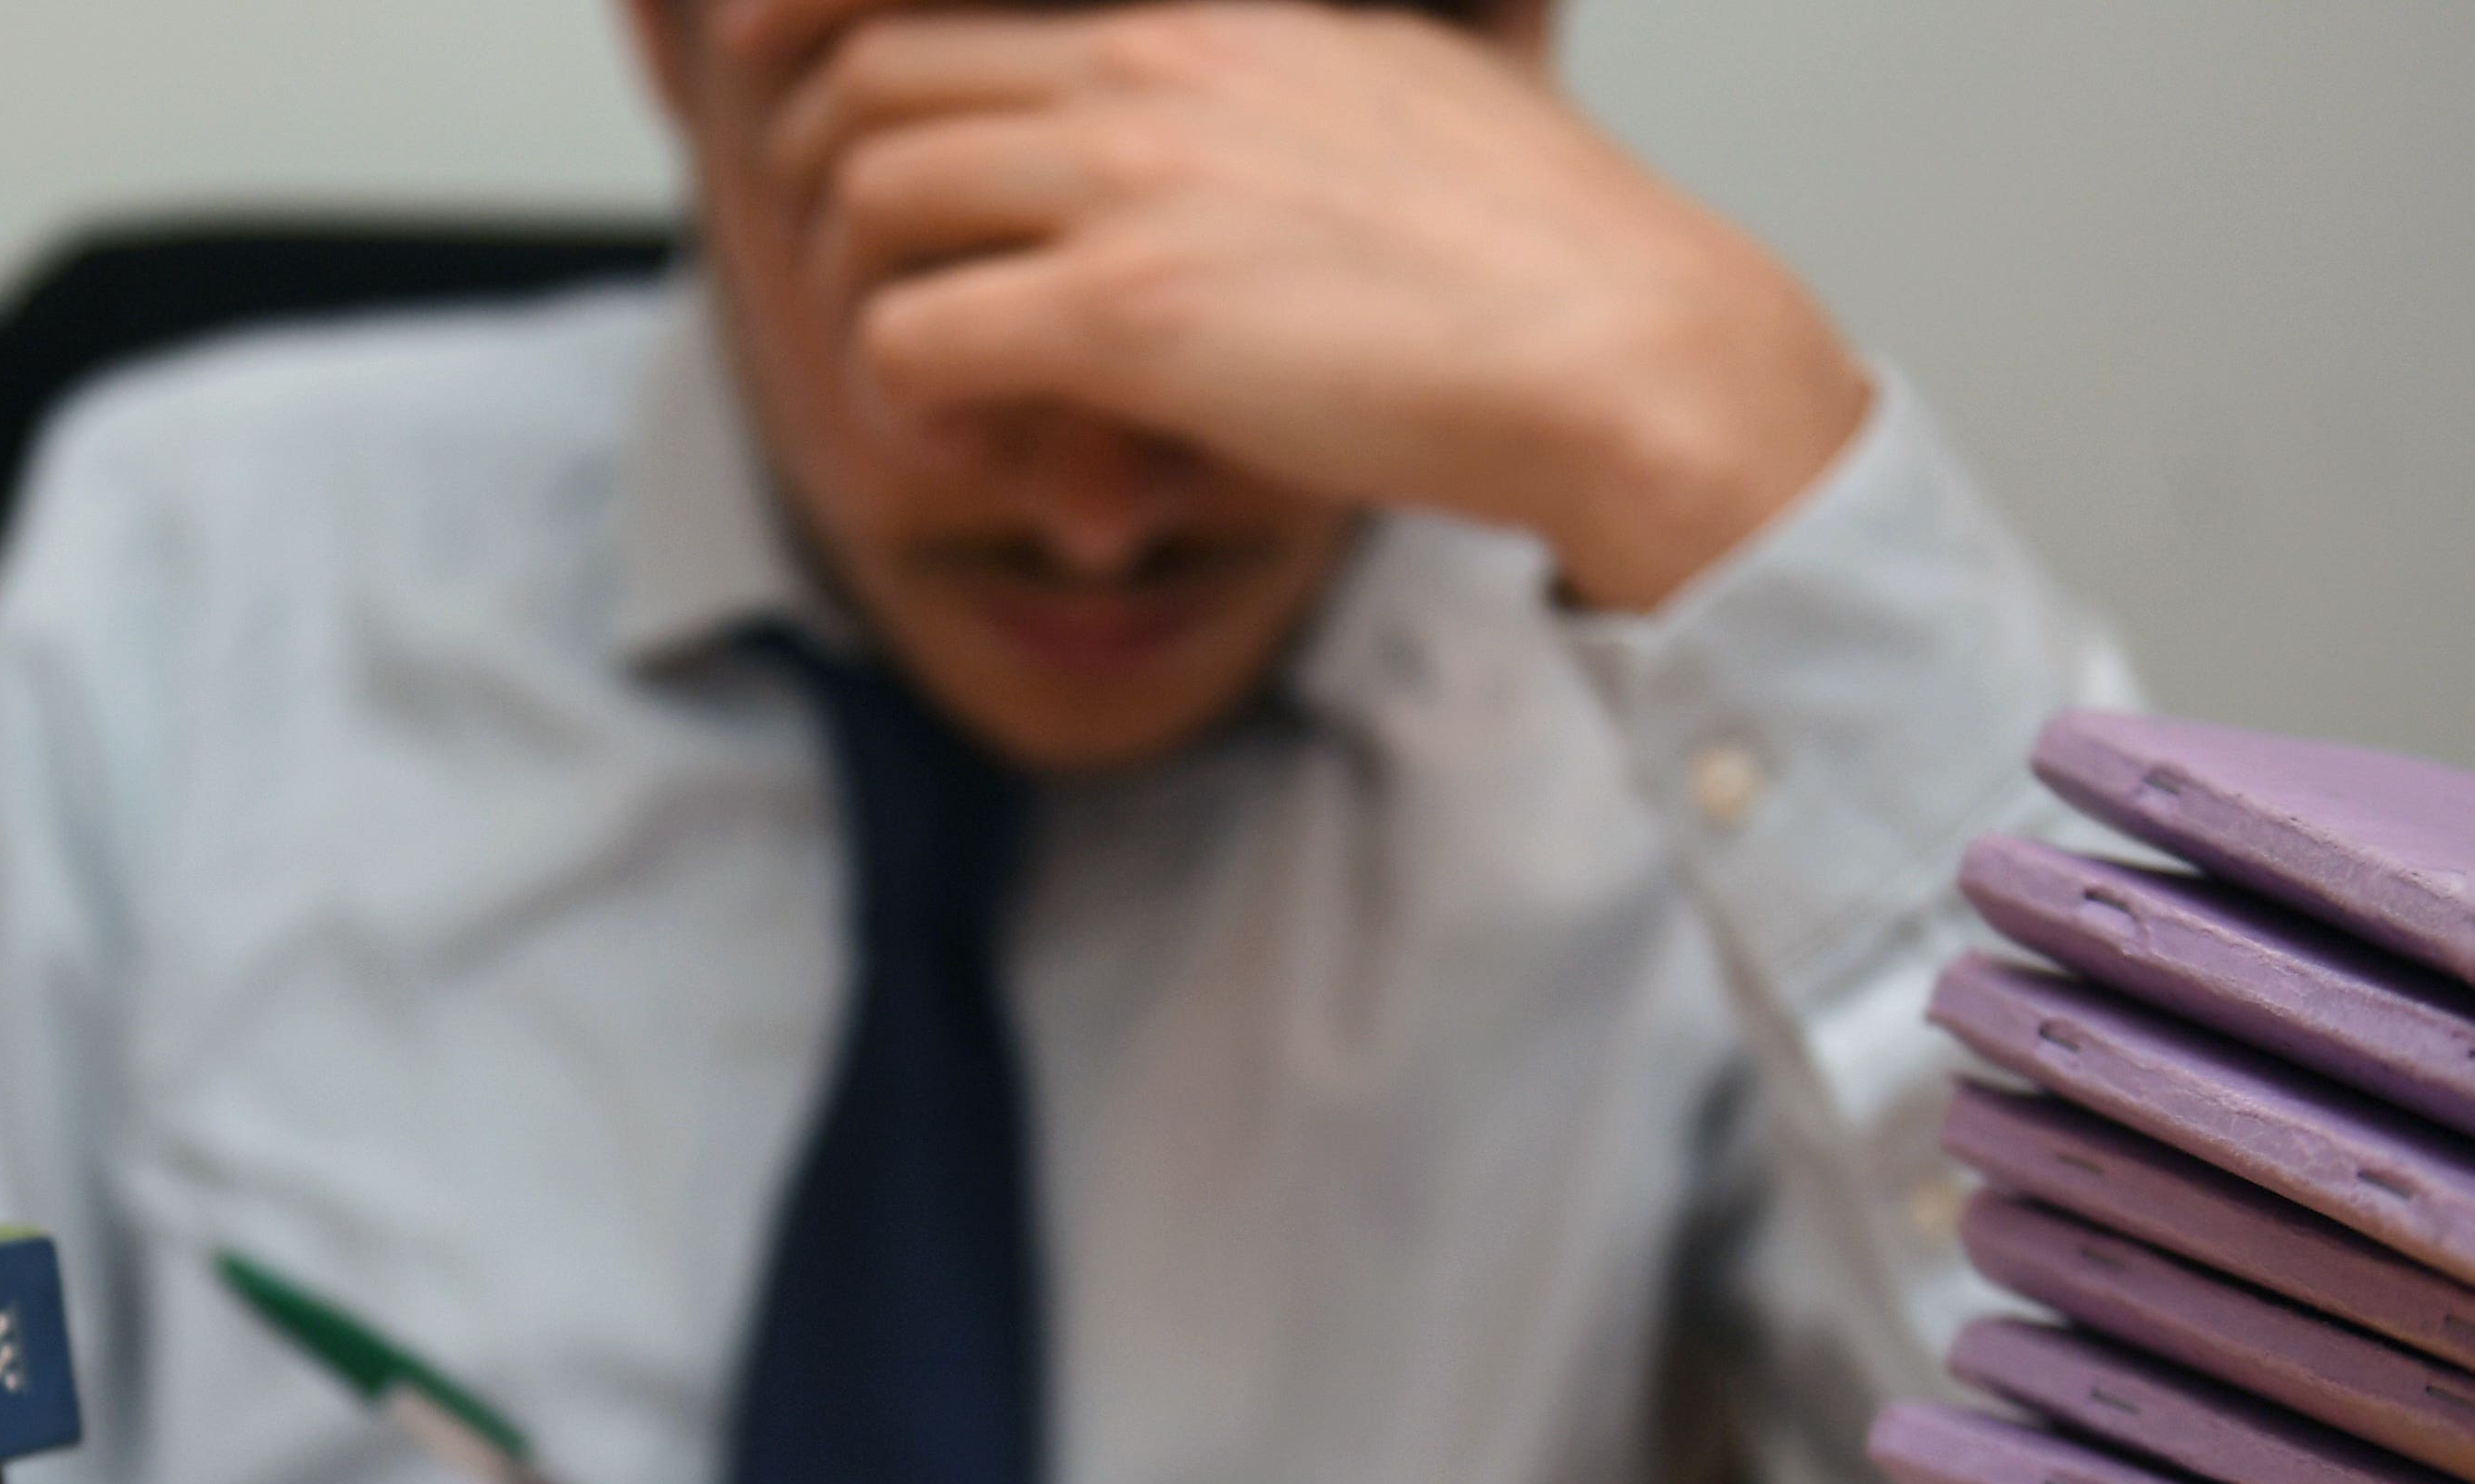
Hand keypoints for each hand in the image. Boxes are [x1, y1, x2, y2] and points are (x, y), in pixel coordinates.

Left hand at [739, 0, 1869, 609]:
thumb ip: (1282, 101)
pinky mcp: (1124, 311)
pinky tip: (971, 449)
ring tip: (939, 398)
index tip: (877, 172)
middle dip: (845, 200)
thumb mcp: (1399, 103)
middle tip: (896, 304)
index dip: (877, 77)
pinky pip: (911, 332)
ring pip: (869, 194)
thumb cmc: (1539, 264)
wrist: (1628, 350)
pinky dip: (904, 401)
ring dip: (867, 303)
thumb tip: (1229, 169)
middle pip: (878, 75)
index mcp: (1212, 4)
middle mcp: (1151, 56)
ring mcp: (1130, 175)